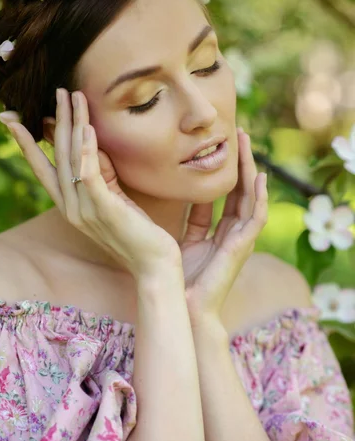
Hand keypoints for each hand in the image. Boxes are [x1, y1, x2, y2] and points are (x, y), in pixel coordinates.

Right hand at [0, 89, 181, 278]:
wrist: (155, 266)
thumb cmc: (138, 234)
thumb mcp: (115, 200)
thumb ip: (102, 177)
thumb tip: (94, 147)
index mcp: (71, 207)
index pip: (43, 170)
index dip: (29, 145)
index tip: (15, 121)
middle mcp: (72, 209)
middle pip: (56, 156)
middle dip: (55, 121)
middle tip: (59, 92)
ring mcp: (85, 210)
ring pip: (71, 159)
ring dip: (72, 124)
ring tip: (74, 96)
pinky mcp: (104, 209)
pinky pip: (89, 173)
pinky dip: (87, 149)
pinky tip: (88, 127)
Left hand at [180, 127, 267, 331]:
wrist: (185, 306)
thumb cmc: (181, 278)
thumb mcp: (184, 241)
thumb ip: (190, 220)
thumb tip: (180, 195)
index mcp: (218, 233)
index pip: (225, 196)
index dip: (224, 173)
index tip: (218, 148)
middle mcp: (233, 234)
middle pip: (241, 191)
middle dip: (240, 163)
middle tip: (237, 134)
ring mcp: (241, 240)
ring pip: (250, 197)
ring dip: (250, 169)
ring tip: (246, 143)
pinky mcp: (243, 246)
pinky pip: (256, 217)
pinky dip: (260, 197)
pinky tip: (259, 177)